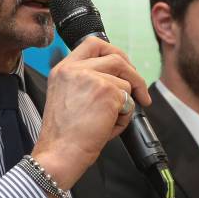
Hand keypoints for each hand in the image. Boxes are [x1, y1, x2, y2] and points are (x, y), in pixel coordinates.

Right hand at [32, 36, 149, 189]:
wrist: (60, 153)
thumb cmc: (63, 136)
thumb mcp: (66, 98)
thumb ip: (85, 83)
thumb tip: (115, 80)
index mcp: (62, 70)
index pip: (92, 44)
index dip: (112, 52)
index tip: (122, 66)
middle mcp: (75, 69)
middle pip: (115, 56)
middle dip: (132, 72)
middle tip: (138, 89)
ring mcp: (92, 78)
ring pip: (125, 82)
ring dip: (125, 103)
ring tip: (110, 121)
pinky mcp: (107, 91)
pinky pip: (129, 101)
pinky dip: (124, 117)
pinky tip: (109, 127)